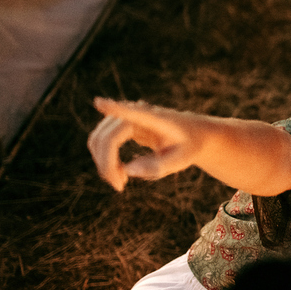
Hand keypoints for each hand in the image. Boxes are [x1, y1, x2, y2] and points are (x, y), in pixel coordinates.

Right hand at [87, 98, 207, 190]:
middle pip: (107, 136)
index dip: (114, 108)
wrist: (192, 135)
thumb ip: (159, 167)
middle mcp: (136, 114)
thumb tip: (128, 170)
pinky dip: (103, 159)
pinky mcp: (120, 126)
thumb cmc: (188, 146)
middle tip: (120, 186)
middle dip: (106, 164)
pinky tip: (120, 174)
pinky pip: (101, 142)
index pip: (131, 113)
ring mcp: (125, 118)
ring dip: (102, 163)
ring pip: (98, 139)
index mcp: (155, 119)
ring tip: (121, 182)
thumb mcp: (182, 160)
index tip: (99, 103)